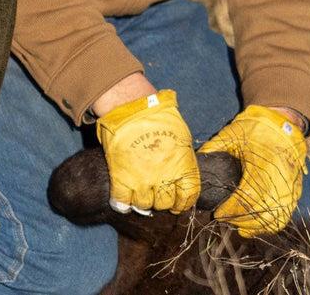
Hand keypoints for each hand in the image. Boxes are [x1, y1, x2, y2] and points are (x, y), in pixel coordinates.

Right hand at [96, 87, 200, 213]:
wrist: (131, 104)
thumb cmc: (157, 114)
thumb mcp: (180, 135)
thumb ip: (182, 156)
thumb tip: (180, 167)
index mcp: (182, 167)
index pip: (188, 197)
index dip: (182, 202)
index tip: (176, 202)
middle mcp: (164, 178)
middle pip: (165, 204)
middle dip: (161, 200)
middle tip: (155, 192)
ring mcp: (142, 180)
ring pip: (144, 205)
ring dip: (142, 201)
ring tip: (138, 192)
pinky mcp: (121, 177)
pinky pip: (121, 202)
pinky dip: (121, 204)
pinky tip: (121, 201)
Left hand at [199, 105, 306, 236]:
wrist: (282, 125)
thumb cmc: (255, 128)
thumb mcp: (231, 133)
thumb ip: (214, 147)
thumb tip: (195, 161)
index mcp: (263, 165)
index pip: (247, 197)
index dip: (231, 209)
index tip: (217, 213)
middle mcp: (280, 181)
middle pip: (260, 213)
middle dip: (240, 220)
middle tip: (224, 219)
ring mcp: (290, 189)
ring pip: (274, 220)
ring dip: (255, 227)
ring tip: (237, 225)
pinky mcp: (295, 194)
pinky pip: (283, 217)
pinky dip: (269, 225)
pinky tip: (254, 226)